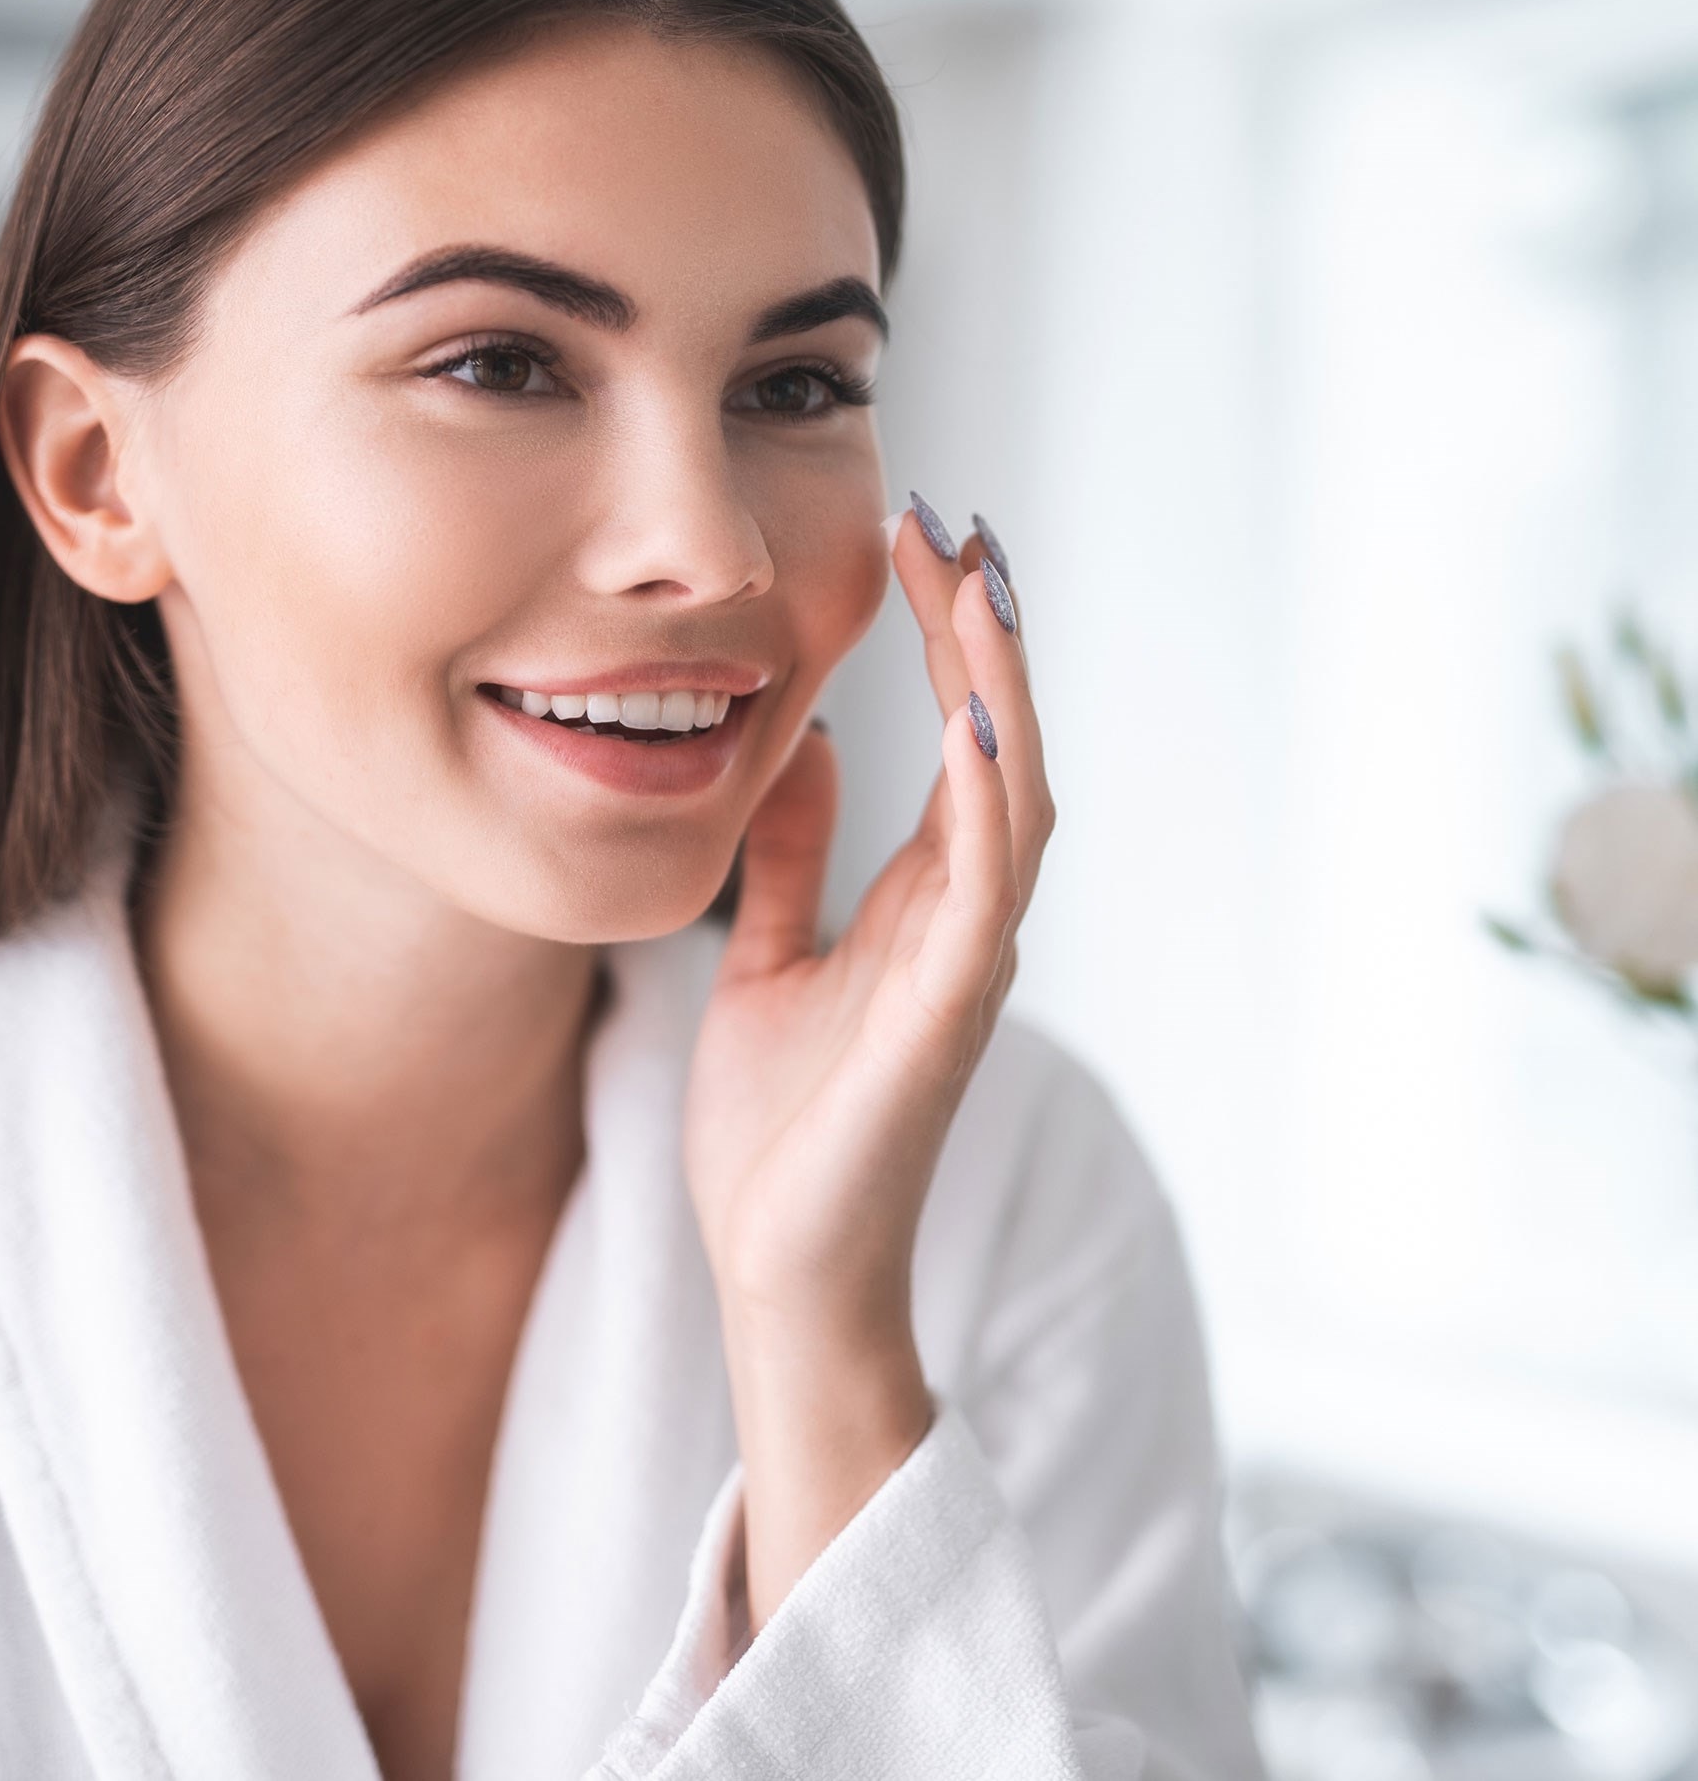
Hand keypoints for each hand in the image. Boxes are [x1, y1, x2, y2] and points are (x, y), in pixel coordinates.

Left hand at [683, 499, 1054, 1627]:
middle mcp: (964, 917)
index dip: (944, 639)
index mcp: (924, 900)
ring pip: (1013, 798)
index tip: (917, 538)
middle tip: (958, 522)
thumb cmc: (782, 1125)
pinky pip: (986, 890)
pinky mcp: (948, 1015)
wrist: (780, 1264)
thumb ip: (796, 863)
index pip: (954, 739)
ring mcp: (967, 963)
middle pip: (998, 742)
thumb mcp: (773, 959)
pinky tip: (972, 719)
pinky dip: (991, 802)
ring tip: (979, 582)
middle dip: (982, 632)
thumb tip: (796, 752)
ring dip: (1001, 686)